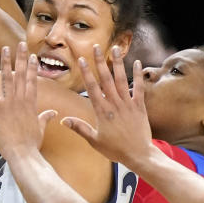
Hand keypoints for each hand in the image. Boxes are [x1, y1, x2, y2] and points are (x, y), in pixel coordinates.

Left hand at [0, 42, 55, 159]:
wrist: (22, 154)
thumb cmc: (31, 144)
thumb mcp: (40, 128)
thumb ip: (45, 118)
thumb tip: (54, 113)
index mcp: (31, 103)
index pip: (33, 80)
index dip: (32, 67)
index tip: (32, 55)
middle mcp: (21, 100)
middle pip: (22, 74)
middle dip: (21, 58)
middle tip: (21, 43)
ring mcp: (8, 103)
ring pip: (7, 78)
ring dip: (6, 62)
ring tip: (6, 49)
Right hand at [61, 45, 154, 165]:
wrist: (138, 155)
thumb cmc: (115, 150)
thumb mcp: (94, 141)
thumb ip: (80, 128)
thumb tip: (63, 120)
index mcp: (102, 111)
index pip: (92, 88)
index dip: (86, 73)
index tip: (82, 59)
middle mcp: (114, 104)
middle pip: (106, 79)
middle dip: (100, 62)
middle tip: (97, 47)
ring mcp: (128, 104)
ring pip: (121, 80)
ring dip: (118, 63)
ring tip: (116, 48)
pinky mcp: (140, 106)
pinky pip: (138, 88)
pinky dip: (137, 75)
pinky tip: (137, 63)